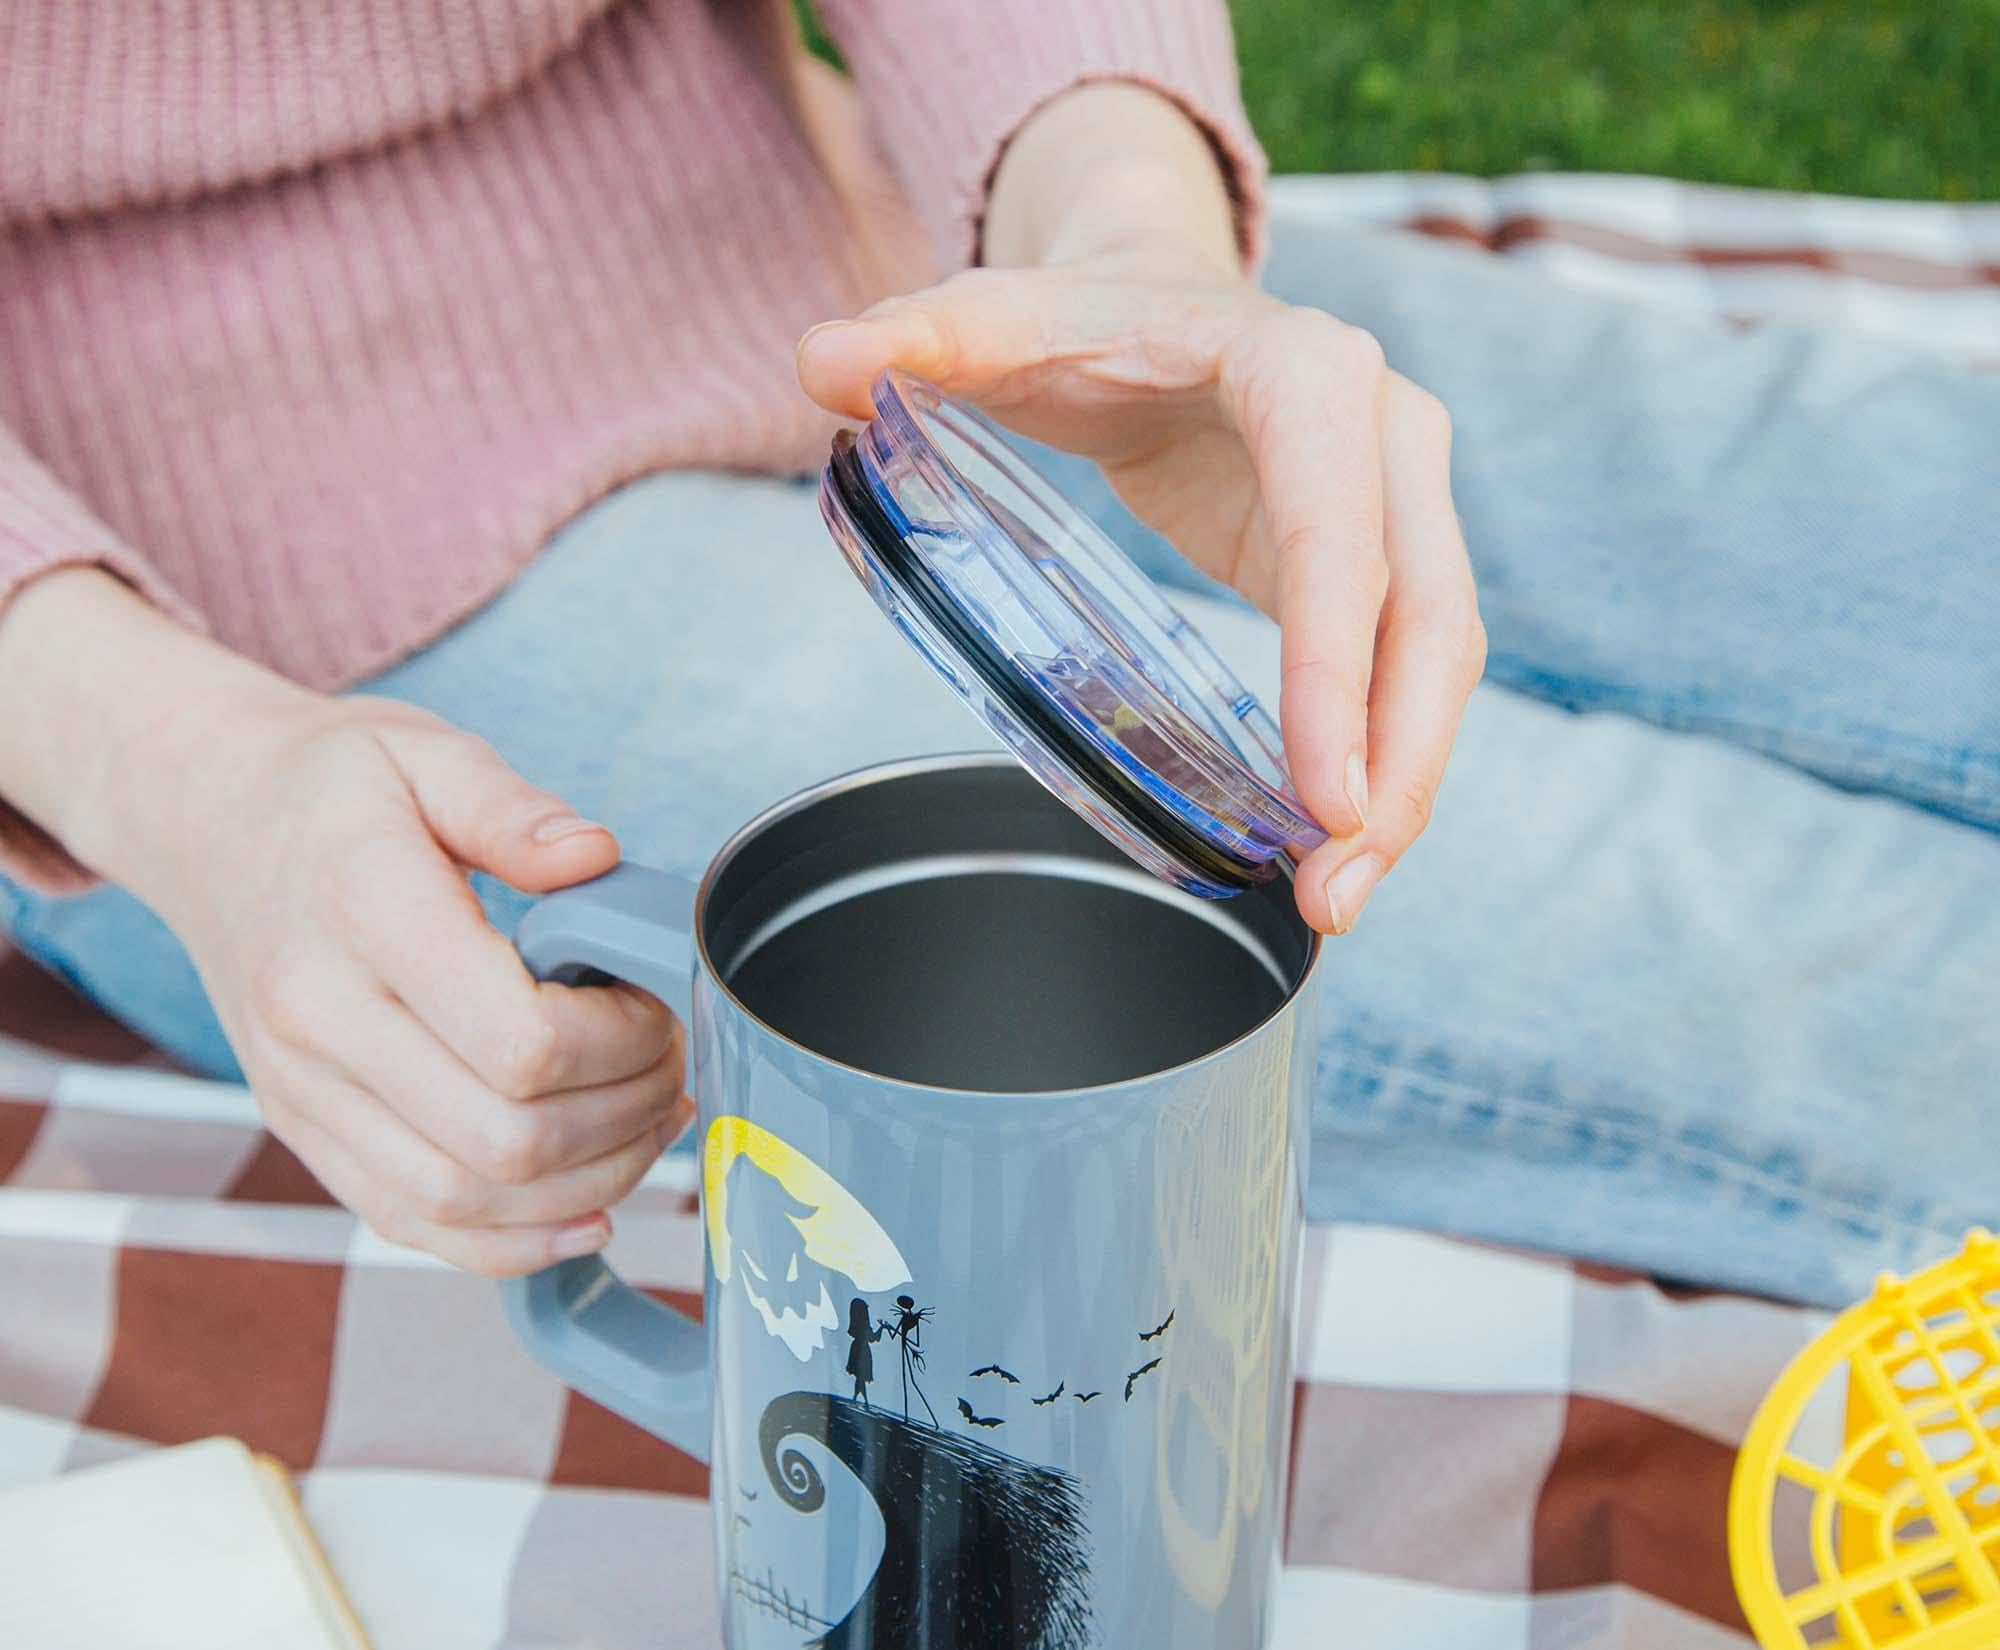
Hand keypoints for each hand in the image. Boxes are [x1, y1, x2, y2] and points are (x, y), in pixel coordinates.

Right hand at [130, 690, 688, 1274]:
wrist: (206, 818)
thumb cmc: (332, 785)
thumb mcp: (427, 753)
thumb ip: (515, 810)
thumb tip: (598, 858)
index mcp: (362, 912)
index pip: (521, 1041)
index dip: (621, 1043)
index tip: (655, 1003)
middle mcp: (319, 1017)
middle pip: (506, 1138)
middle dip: (624, 1116)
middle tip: (669, 1064)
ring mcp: (301, 1088)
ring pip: (464, 1200)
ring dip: (587, 1183)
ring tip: (647, 1121)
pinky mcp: (302, 1129)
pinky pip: (411, 1224)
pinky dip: (512, 1239)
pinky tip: (586, 1207)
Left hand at [797, 239, 1483, 936]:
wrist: (1158, 294)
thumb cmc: (1084, 317)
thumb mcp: (1004, 319)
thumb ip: (917, 335)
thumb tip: (820, 364)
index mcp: (1307, 371)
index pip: (1341, 531)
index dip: (1338, 665)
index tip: (1325, 794)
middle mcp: (1386, 431)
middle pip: (1429, 614)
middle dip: (1397, 762)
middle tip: (1334, 893)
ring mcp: (1396, 498)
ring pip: (1436, 655)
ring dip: (1402, 784)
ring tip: (1334, 899)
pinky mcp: (1374, 561)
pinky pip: (1398, 669)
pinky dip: (1376, 759)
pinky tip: (1326, 845)